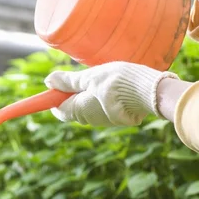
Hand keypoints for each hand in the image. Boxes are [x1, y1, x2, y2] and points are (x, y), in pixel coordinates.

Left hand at [44, 62, 178, 126]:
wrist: (150, 93)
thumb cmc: (117, 82)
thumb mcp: (90, 77)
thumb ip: (69, 81)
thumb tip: (48, 81)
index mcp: (78, 111)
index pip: (58, 109)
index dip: (54, 98)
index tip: (57, 86)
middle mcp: (89, 120)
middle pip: (73, 108)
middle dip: (73, 94)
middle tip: (83, 77)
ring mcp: (104, 121)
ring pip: (90, 108)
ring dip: (90, 95)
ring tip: (102, 79)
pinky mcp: (118, 119)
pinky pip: (104, 109)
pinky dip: (103, 98)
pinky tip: (114, 86)